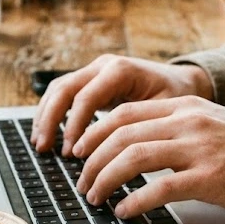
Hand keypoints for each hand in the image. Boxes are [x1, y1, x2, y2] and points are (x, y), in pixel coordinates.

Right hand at [31, 54, 213, 155]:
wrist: (184, 82)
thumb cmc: (178, 98)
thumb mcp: (166, 111)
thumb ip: (140, 128)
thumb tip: (117, 157)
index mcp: (121, 70)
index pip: (86, 97)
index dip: (74, 126)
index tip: (71, 153)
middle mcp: (104, 66)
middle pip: (64, 89)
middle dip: (51, 120)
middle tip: (44, 149)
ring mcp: (95, 71)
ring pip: (58, 89)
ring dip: (45, 117)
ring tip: (40, 145)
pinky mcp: (91, 81)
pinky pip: (63, 94)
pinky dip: (52, 113)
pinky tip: (47, 135)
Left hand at [73, 96, 224, 218]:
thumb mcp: (212, 125)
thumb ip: (177, 129)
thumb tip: (136, 148)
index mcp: (186, 106)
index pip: (125, 112)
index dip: (95, 133)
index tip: (80, 152)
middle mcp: (189, 121)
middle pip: (121, 133)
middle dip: (92, 159)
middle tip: (81, 181)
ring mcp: (199, 148)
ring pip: (133, 156)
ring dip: (105, 179)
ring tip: (94, 197)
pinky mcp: (211, 177)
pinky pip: (160, 187)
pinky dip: (134, 200)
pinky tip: (125, 211)